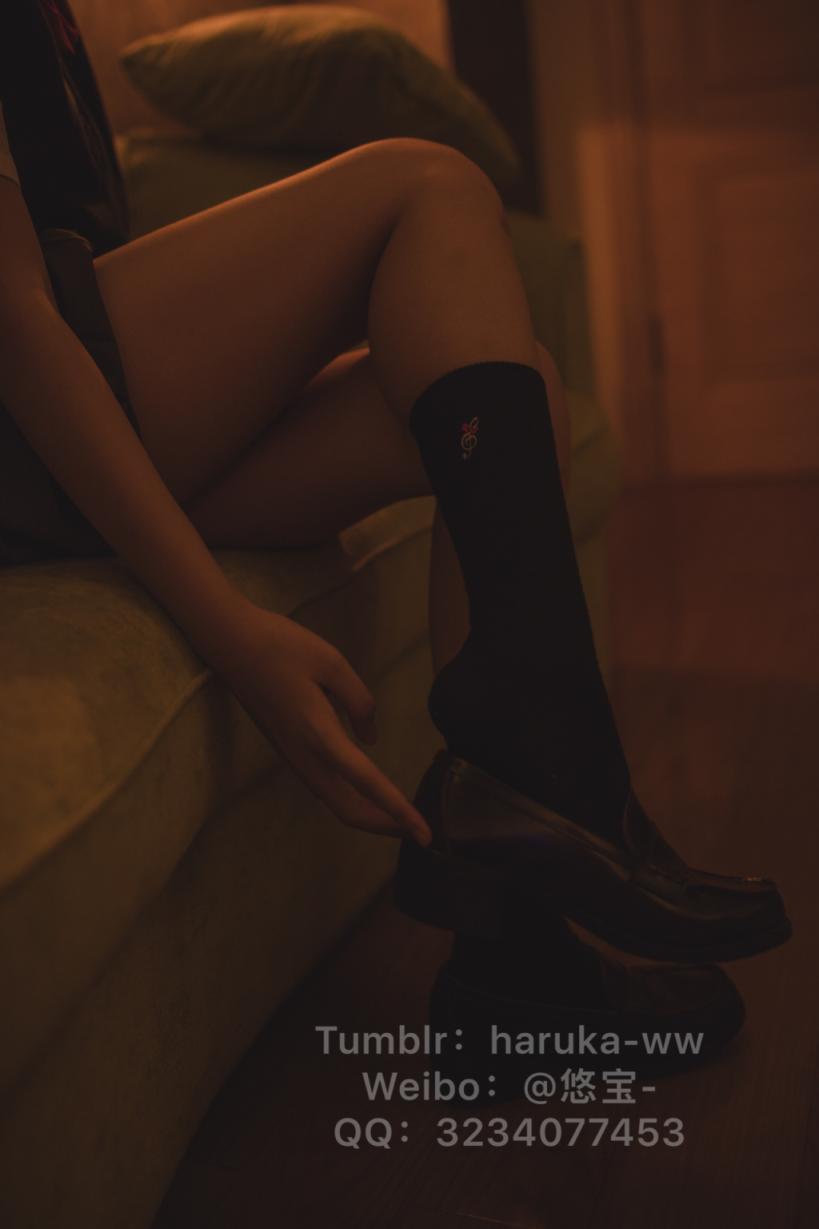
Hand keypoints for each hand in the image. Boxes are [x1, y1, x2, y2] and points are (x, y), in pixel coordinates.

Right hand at [213, 601, 431, 844]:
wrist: (231, 644)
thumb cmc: (282, 646)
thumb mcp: (333, 663)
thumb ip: (360, 703)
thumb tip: (370, 739)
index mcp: (319, 733)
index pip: (366, 782)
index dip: (398, 811)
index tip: (424, 834)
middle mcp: (304, 754)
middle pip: (346, 809)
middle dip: (384, 825)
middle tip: (419, 830)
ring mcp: (292, 755)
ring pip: (333, 801)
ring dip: (367, 814)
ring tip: (400, 814)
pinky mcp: (287, 749)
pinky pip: (323, 786)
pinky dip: (350, 797)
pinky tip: (366, 789)